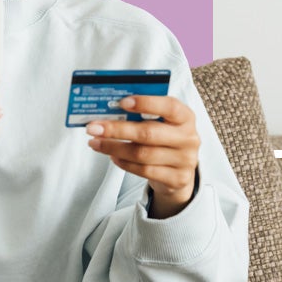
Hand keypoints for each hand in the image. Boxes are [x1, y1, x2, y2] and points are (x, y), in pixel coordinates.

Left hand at [86, 94, 200, 218]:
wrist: (180, 171)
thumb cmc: (165, 139)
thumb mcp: (162, 122)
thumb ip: (143, 114)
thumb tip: (109, 108)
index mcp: (185, 117)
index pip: (169, 106)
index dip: (146, 103)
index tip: (122, 102)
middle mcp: (188, 138)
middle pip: (149, 133)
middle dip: (117, 130)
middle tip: (93, 127)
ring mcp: (184, 160)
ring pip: (142, 154)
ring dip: (114, 148)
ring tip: (96, 142)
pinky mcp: (176, 179)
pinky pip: (144, 171)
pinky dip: (124, 163)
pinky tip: (112, 156)